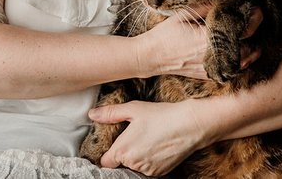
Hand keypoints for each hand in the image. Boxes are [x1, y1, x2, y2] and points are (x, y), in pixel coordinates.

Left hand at [88, 98, 208, 175]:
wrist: (189, 125)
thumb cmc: (160, 115)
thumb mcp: (132, 109)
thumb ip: (110, 114)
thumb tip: (92, 115)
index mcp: (122, 150)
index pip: (106, 162)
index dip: (108, 154)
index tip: (113, 145)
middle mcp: (133, 164)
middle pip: (121, 163)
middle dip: (124, 152)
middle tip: (133, 136)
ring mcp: (148, 170)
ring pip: (135, 166)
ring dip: (137, 157)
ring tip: (147, 139)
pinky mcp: (161, 173)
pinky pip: (148, 168)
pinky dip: (149, 160)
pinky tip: (156, 145)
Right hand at [142, 4, 263, 79]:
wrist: (151, 57)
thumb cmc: (165, 35)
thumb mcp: (182, 15)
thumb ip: (204, 7)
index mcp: (208, 39)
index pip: (241, 30)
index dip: (253, 19)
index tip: (257, 9)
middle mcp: (213, 56)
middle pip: (248, 48)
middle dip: (255, 34)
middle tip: (255, 21)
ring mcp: (212, 68)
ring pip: (243, 63)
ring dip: (251, 50)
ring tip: (251, 37)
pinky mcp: (209, 75)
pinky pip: (232, 71)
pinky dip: (240, 62)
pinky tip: (240, 52)